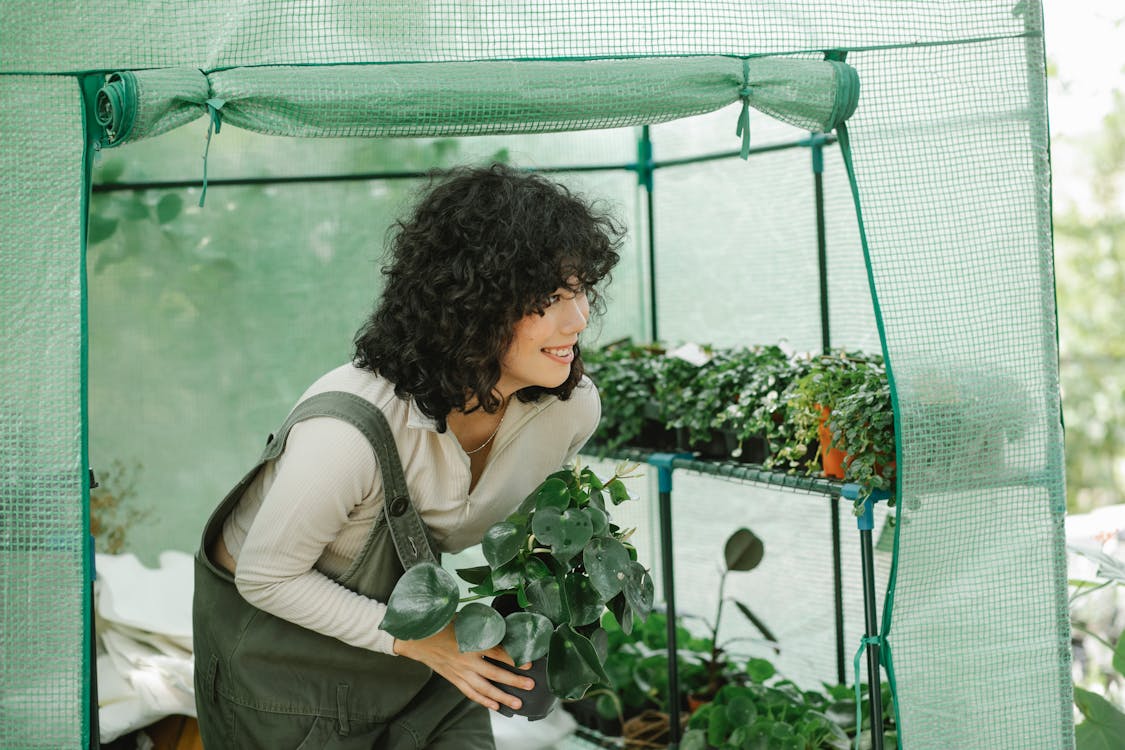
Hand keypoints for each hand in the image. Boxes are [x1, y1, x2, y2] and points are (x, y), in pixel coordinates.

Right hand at [392, 623, 533, 711]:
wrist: (417, 638)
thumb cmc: (440, 625)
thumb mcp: (464, 620)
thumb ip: (482, 627)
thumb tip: (502, 628)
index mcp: (471, 643)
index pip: (499, 653)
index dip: (515, 658)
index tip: (528, 662)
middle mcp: (467, 660)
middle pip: (496, 674)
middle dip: (515, 681)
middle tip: (529, 685)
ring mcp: (460, 672)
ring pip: (485, 688)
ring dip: (502, 696)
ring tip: (517, 702)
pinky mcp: (454, 679)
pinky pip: (471, 693)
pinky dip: (483, 701)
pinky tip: (495, 705)